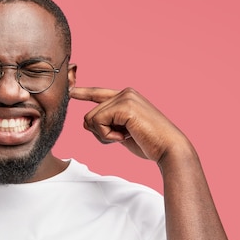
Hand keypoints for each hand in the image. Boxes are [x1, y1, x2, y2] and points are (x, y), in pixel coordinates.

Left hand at [70, 87, 190, 163]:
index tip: (71, 91)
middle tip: (122, 138)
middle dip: (100, 133)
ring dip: (104, 135)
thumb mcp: (122, 133)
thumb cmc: (149, 143)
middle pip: (90, 114)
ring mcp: (125, 97)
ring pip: (91, 118)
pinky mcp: (124, 105)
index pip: (99, 94)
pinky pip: (98, 122)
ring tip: (125, 136)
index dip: (84, 93)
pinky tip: (124, 137)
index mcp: (127, 97)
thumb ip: (107, 125)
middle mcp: (125, 93)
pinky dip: (107, 135)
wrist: (168, 148)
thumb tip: (86, 123)